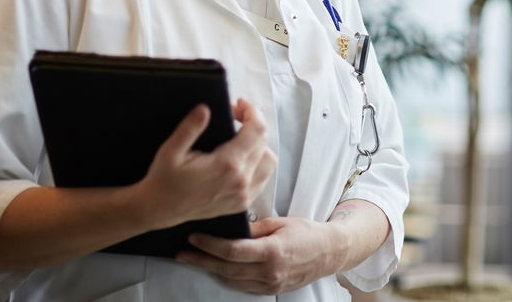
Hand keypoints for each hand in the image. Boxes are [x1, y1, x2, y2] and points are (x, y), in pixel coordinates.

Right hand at [134, 99, 275, 229]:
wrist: (160, 210)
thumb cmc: (164, 179)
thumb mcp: (170, 151)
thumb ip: (189, 128)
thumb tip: (205, 109)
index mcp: (227, 165)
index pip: (257, 130)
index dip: (252, 111)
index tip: (239, 103)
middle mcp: (241, 181)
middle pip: (264, 142)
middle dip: (253, 123)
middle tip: (235, 115)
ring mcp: (244, 195)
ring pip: (269, 161)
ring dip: (260, 144)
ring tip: (241, 135)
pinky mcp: (242, 204)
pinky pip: (263, 178)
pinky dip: (259, 163)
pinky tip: (242, 156)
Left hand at [176, 217, 345, 294]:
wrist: (329, 253)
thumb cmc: (307, 233)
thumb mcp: (282, 222)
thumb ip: (256, 227)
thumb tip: (233, 227)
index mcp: (273, 251)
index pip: (233, 250)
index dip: (209, 245)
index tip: (194, 237)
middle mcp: (269, 271)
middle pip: (227, 268)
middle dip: (201, 260)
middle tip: (182, 253)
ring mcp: (269, 284)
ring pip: (231, 280)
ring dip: (210, 270)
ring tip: (194, 259)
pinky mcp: (270, 290)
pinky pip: (242, 285)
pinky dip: (227, 276)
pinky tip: (216, 268)